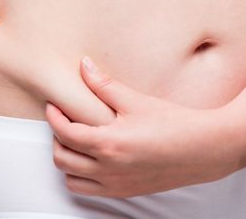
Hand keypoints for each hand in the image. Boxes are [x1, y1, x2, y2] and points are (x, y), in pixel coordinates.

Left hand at [45, 56, 245, 197]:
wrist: (205, 149)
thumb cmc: (174, 125)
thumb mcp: (135, 100)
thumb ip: (103, 85)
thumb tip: (84, 66)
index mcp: (109, 144)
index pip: (65, 133)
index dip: (53, 117)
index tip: (53, 107)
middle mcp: (109, 169)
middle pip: (62, 158)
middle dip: (56, 138)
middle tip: (63, 121)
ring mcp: (116, 184)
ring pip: (71, 179)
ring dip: (67, 160)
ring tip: (75, 142)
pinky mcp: (125, 191)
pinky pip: (89, 191)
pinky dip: (81, 177)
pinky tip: (90, 160)